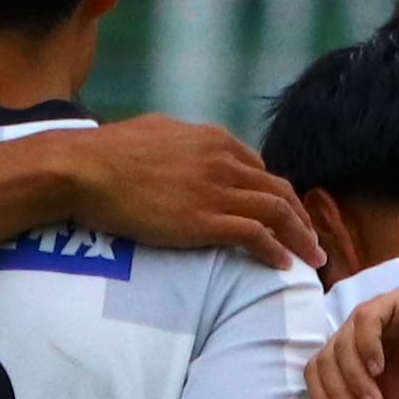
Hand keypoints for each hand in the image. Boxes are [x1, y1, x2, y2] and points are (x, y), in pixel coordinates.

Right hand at [43, 116, 321, 269]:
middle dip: (301, 218)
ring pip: (276, 213)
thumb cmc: (107, 153)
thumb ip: (181, 142)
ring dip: (300, 238)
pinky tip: (282, 266)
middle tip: (312, 241)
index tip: (285, 216)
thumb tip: (182, 149)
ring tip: (312, 259)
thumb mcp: (156, 133)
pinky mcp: (204, 219)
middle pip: (279, 190)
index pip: (260, 170)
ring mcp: (216, 190)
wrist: (85, 169)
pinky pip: (255, 235)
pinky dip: (275, 251)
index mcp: (214, 139)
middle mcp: (223, 161)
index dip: (277, 196)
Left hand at [305, 288, 398, 398]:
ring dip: (353, 377)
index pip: (321, 369)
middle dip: (338, 393)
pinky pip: (366, 319)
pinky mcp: (396, 303)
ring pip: (341, 341)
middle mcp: (361, 337)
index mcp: (357, 360)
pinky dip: (366, 346)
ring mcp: (377, 318)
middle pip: (326, 358)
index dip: (320, 394)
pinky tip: (379, 367)